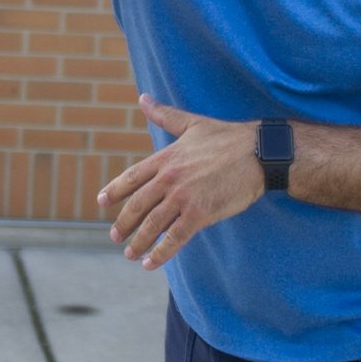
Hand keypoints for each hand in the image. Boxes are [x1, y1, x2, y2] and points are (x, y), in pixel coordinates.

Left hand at [99, 96, 265, 270]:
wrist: (258, 154)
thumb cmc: (228, 137)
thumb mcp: (192, 123)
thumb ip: (164, 115)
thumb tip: (142, 98)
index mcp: (165, 158)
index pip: (131, 178)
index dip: (114, 191)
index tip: (101, 202)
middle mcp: (169, 179)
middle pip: (137, 206)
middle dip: (123, 224)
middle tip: (114, 236)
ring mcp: (183, 198)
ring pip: (151, 225)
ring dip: (138, 242)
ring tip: (129, 254)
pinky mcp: (199, 214)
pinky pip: (173, 239)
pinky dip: (160, 253)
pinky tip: (150, 263)